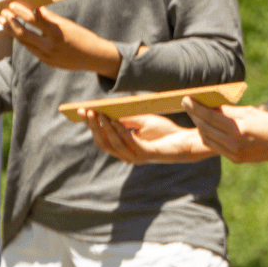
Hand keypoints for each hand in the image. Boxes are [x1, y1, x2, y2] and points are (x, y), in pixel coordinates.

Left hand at [0, 2, 121, 77]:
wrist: (95, 58)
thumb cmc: (83, 37)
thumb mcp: (69, 25)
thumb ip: (50, 18)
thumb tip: (36, 8)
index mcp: (58, 33)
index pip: (35, 20)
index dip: (21, 12)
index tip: (11, 4)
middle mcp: (51, 46)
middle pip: (23, 34)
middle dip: (10, 23)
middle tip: (1, 14)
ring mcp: (47, 56)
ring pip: (24, 43)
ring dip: (12, 31)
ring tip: (3, 22)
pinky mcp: (46, 62)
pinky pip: (31, 49)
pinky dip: (22, 39)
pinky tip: (16, 32)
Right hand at [83, 109, 211, 162]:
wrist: (185, 141)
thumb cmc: (165, 131)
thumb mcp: (142, 121)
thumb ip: (126, 118)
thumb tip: (107, 110)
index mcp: (124, 147)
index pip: (102, 137)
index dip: (91, 125)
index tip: (82, 111)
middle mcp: (126, 154)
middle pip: (103, 142)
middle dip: (93, 126)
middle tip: (86, 112)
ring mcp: (135, 156)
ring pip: (114, 143)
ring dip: (105, 128)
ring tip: (100, 114)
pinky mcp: (146, 155)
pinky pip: (129, 142)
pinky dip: (121, 131)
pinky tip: (115, 121)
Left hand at [184, 100, 267, 162]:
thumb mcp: (250, 112)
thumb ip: (229, 110)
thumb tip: (210, 106)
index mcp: (238, 128)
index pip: (209, 116)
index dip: (195, 107)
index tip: (186, 99)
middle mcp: (234, 142)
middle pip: (205, 128)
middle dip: (193, 115)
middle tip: (186, 105)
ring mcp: (234, 153)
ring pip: (207, 139)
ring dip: (199, 127)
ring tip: (195, 115)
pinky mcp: (236, 159)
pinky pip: (216, 147)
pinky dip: (208, 137)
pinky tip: (206, 128)